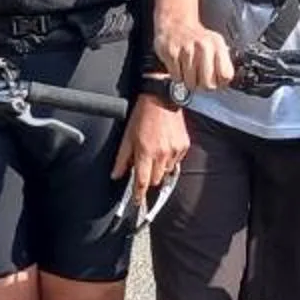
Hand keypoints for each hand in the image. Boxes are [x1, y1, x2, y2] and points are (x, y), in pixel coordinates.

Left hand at [113, 95, 189, 212]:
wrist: (162, 98)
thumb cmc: (142, 115)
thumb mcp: (127, 136)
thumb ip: (122, 159)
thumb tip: (116, 175)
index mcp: (145, 152)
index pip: (142, 182)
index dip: (139, 195)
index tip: (137, 201)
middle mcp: (162, 154)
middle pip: (155, 180)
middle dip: (148, 177)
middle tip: (144, 166)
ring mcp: (175, 151)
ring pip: (166, 172)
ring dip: (159, 168)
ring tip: (155, 152)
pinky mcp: (184, 146)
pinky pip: (176, 162)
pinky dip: (170, 159)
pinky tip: (165, 146)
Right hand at [156, 10, 233, 93]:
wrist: (176, 24)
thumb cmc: (197, 39)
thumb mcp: (216, 46)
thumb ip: (223, 65)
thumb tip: (224, 84)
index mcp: (218, 45)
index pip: (225, 76)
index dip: (219, 82)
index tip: (214, 80)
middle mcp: (204, 46)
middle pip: (207, 84)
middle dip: (202, 86)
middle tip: (198, 79)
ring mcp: (187, 49)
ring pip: (190, 83)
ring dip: (187, 80)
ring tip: (187, 68)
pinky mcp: (171, 52)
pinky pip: (176, 77)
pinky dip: (176, 75)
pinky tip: (178, 65)